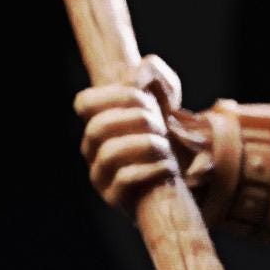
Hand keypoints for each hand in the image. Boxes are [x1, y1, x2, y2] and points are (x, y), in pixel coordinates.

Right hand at [77, 55, 209, 209]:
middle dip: (136, 121)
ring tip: (165, 147)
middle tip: (161, 126)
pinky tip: (168, 167)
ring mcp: (100, 174)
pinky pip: (124, 180)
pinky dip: (150, 170)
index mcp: (97, 120)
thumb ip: (152, 71)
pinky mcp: (115, 198)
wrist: (184, 173)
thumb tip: (134, 79)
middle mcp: (92, 147)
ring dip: (144, 145)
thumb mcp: (166, 93)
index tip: (145, 99)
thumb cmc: (166, 129)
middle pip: (99, 127)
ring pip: (110, 153)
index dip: (115, 96)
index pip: (85, 102)